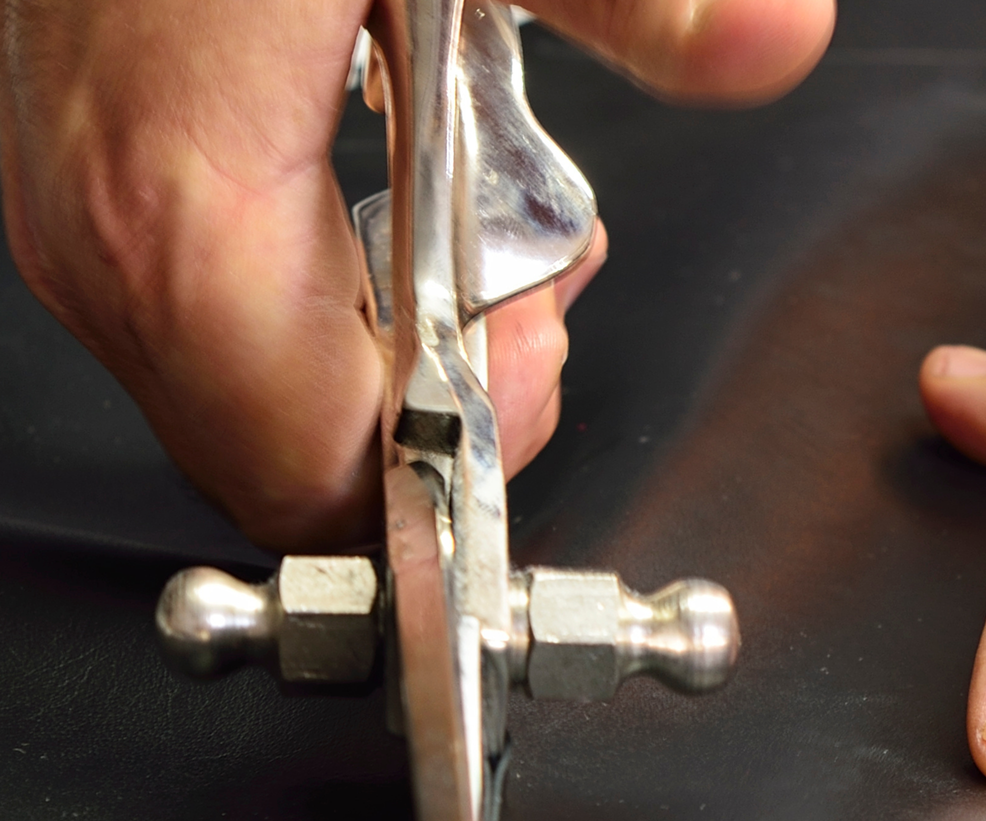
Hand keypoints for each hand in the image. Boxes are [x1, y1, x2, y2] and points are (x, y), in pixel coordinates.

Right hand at [0, 0, 831, 549]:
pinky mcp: (90, 196)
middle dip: (434, 407)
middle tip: (511, 284)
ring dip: (383, 358)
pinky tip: (385, 202)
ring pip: (252, 412)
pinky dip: (321, 311)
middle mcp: (106, 240)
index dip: (447, 462)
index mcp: (187, 203)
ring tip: (456, 223)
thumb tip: (773, 39)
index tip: (526, 365)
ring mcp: (81, 224)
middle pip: (293, 468)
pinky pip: (214, 338)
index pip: (318, 480)